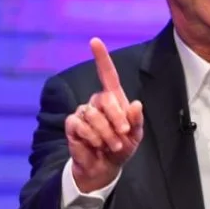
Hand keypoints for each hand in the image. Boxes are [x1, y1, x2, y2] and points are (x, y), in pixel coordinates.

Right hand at [65, 38, 143, 191]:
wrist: (104, 167)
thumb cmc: (121, 147)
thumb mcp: (135, 135)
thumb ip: (136, 120)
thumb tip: (135, 104)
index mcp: (113, 99)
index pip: (107, 74)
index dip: (101, 57)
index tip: (94, 41)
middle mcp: (96, 102)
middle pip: (105, 99)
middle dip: (117, 118)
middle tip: (123, 135)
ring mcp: (83, 112)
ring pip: (93, 115)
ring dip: (106, 133)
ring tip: (112, 145)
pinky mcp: (72, 124)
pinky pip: (81, 125)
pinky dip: (92, 137)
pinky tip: (96, 144)